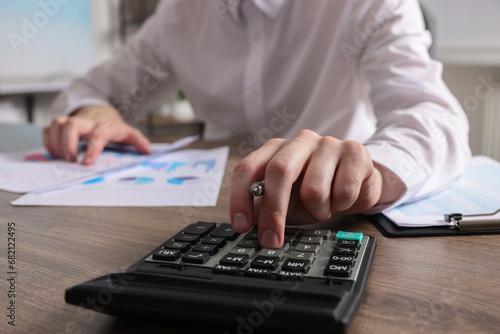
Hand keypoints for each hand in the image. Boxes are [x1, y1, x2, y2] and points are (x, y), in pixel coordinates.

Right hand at [43, 105, 150, 164]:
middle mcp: (85, 122)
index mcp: (103, 125)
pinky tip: (56, 153)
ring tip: (63, 158)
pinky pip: (47, 130)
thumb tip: (149, 152)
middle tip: (70, 159)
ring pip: (56, 125)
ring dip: (56, 144)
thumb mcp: (127, 132)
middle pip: (71, 124)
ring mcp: (70, 121)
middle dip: (67, 142)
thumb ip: (138, 141)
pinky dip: (48, 142)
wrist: (98, 110)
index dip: (92, 148)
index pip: (97, 135)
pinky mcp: (59, 124)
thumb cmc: (112, 125)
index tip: (86, 162)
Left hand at [230, 129, 401, 248]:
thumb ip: (265, 206)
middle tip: (271, 240)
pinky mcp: (354, 151)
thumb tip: (244, 227)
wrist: (357, 183)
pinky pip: (343, 192)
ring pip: (314, 190)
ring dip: (318, 211)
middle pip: (279, 171)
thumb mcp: (286, 199)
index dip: (241, 197)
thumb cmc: (315, 190)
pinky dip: (342, 206)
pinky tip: (342, 198)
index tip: (241, 225)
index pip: (248, 168)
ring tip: (323, 207)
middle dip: (273, 211)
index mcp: (275, 149)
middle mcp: (299, 141)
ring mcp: (327, 144)